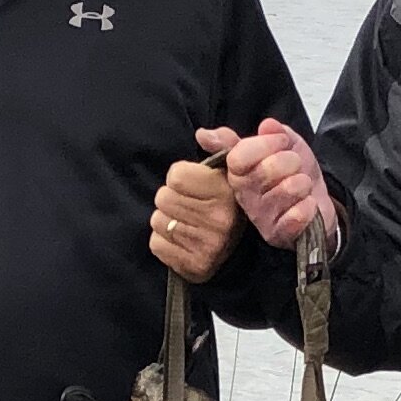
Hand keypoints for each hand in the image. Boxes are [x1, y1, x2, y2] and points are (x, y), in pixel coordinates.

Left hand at [150, 147, 241, 279]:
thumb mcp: (233, 167)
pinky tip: (182, 240)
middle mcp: (219, 221)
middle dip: (172, 199)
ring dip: (167, 220)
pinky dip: (164, 242)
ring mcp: (207, 246)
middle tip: (191, 206)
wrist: (243, 250)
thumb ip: (223, 142)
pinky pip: (157, 244)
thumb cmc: (230, 200)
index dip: (181, 177)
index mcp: (227, 193)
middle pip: (163, 197)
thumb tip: (202, 134)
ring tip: (187, 222)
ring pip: (158, 221)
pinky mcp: (194, 266)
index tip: (195, 185)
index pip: (175, 175)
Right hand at [206, 118, 337, 251]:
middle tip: (295, 166)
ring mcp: (260, 217)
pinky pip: (296, 216)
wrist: (317, 202)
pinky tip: (307, 205)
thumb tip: (258, 126)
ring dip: (302, 183)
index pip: (237, 157)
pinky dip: (308, 207)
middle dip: (290, 162)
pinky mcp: (277, 235)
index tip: (282, 141)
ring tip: (302, 186)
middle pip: (264, 171)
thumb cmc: (295, 173)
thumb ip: (269, 132)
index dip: (265, 144)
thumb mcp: (284, 144)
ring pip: (286, 190)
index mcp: (239, 171)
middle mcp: (244, 195)